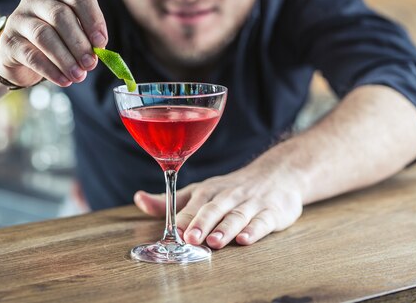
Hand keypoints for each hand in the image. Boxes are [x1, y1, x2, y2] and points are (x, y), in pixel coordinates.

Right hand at [0, 0, 107, 87]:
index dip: (93, 19)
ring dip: (65, 58)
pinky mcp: (8, 42)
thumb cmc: (54, 42)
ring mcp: (18, 18)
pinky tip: (64, 80)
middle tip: (90, 63)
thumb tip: (97, 54)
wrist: (19, 58)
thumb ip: (86, 41)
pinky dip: (51, 70)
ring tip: (79, 76)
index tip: (101, 42)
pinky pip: (31, 55)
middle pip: (60, 15)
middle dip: (79, 42)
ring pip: (44, 35)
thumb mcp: (73, 36)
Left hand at [133, 165, 302, 248]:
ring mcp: (250, 203)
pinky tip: (245, 239)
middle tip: (190, 239)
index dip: (184, 219)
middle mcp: (227, 195)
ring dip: (225, 228)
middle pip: (213, 209)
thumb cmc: (230, 188)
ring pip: (236, 216)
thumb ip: (170, 201)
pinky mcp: (271, 212)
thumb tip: (139, 200)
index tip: (175, 232)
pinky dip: (254, 230)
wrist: (276, 174)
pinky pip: (262, 221)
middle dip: (201, 223)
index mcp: (208, 191)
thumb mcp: (199, 191)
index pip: (194, 204)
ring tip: (214, 241)